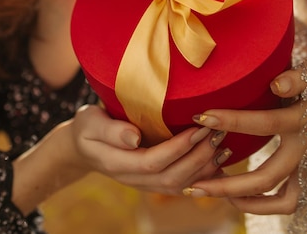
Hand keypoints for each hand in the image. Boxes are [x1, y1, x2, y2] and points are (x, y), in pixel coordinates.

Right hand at [68, 104, 222, 194]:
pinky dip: (204, 177)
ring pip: (181, 185)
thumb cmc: (87, 127)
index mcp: (117, 164)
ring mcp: (146, 185)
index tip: (197, 127)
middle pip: (172, 177)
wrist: (83, 146)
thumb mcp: (89, 122)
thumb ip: (110, 130)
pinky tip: (220, 162)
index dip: (178, 148)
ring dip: (205, 167)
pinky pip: (183, 185)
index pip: (153, 162)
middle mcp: (134, 180)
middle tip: (217, 132)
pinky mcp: (156, 182)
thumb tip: (134, 137)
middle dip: (198, 157)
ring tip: (224, 144)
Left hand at [183, 55, 306, 214]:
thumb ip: (299, 78)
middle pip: (265, 177)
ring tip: (216, 194)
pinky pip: (292, 200)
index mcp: (306, 120)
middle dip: (227, 183)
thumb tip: (276, 82)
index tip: (200, 116)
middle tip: (194, 185)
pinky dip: (267, 204)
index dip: (230, 120)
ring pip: (282, 201)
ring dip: (247, 202)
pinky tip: (241, 196)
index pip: (263, 123)